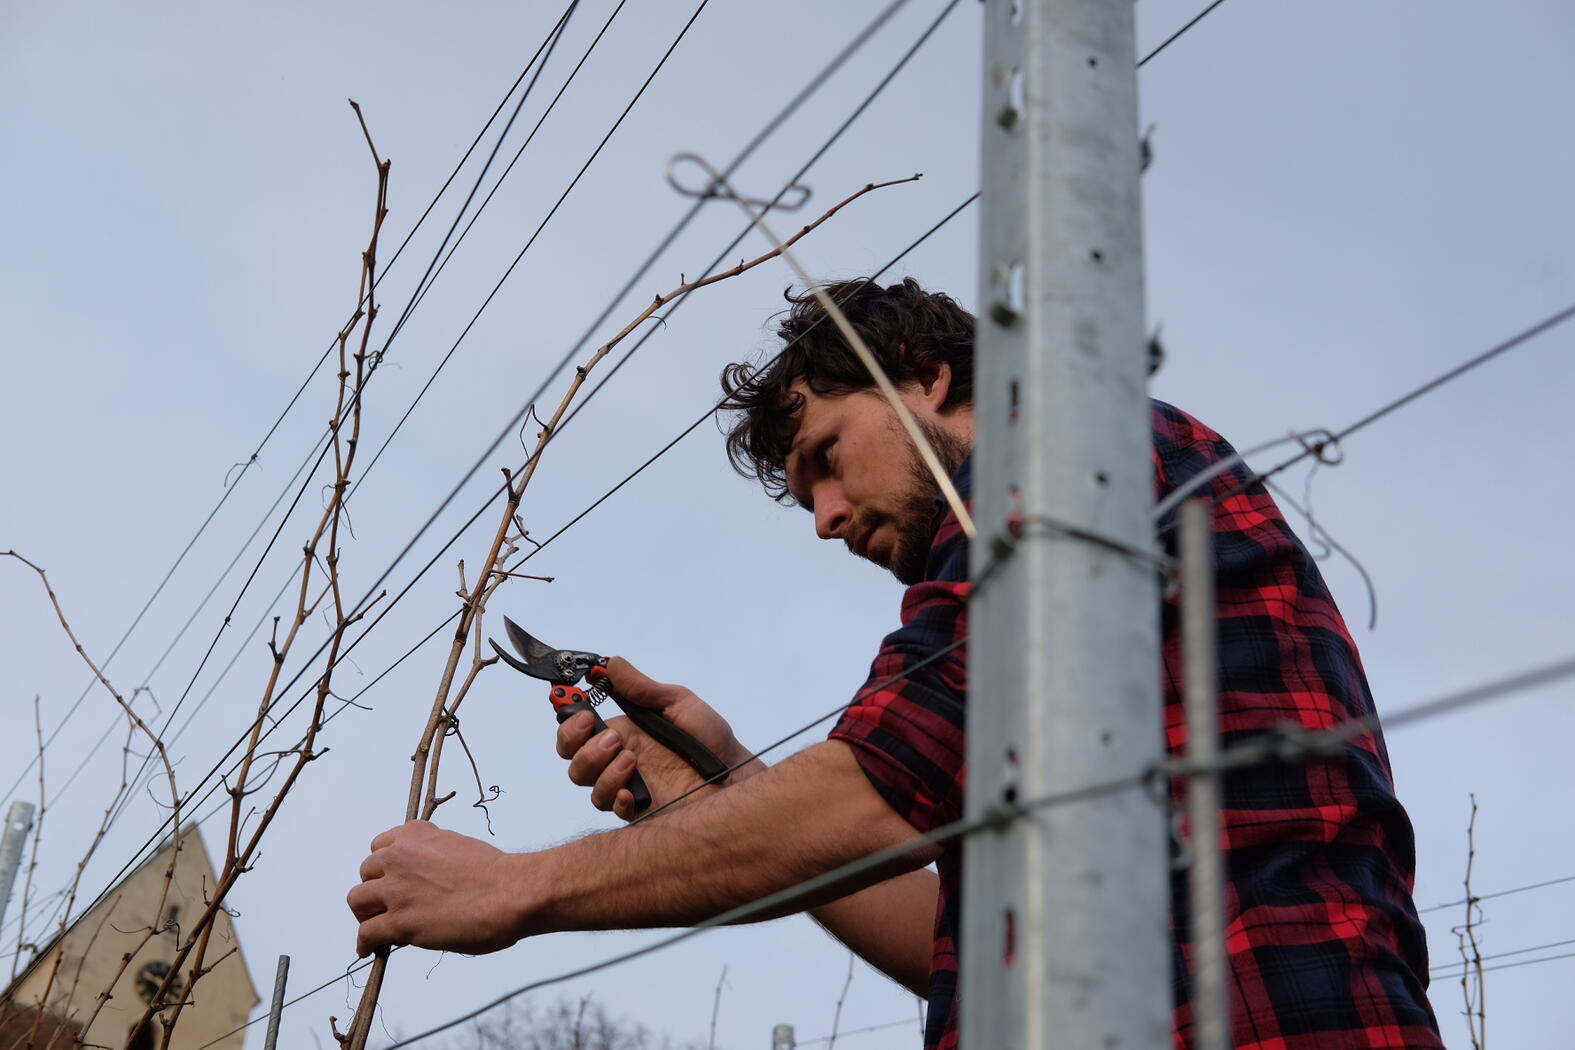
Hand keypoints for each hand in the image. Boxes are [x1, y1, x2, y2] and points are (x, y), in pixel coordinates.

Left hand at [347, 820, 522, 956]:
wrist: (510, 892)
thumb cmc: (497, 874)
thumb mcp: (459, 848)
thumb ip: (435, 857)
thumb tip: (430, 880)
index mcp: (417, 835)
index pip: (382, 845)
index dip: (386, 865)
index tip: (393, 877)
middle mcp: (400, 857)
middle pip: (366, 871)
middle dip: (375, 887)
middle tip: (388, 903)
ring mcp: (397, 890)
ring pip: (358, 900)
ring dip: (366, 912)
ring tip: (377, 925)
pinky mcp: (399, 922)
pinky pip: (366, 933)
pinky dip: (365, 944)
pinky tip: (370, 950)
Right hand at [557, 656, 760, 820]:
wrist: (735, 771)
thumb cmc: (708, 737)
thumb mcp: (677, 702)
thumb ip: (642, 688)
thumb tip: (612, 663)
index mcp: (621, 732)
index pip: (577, 731)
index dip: (569, 723)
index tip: (580, 711)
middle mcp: (618, 760)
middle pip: (573, 761)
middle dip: (580, 748)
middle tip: (611, 736)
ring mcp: (627, 786)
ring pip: (588, 786)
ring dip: (602, 770)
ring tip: (632, 759)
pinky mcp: (640, 810)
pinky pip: (613, 810)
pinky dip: (616, 799)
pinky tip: (632, 792)